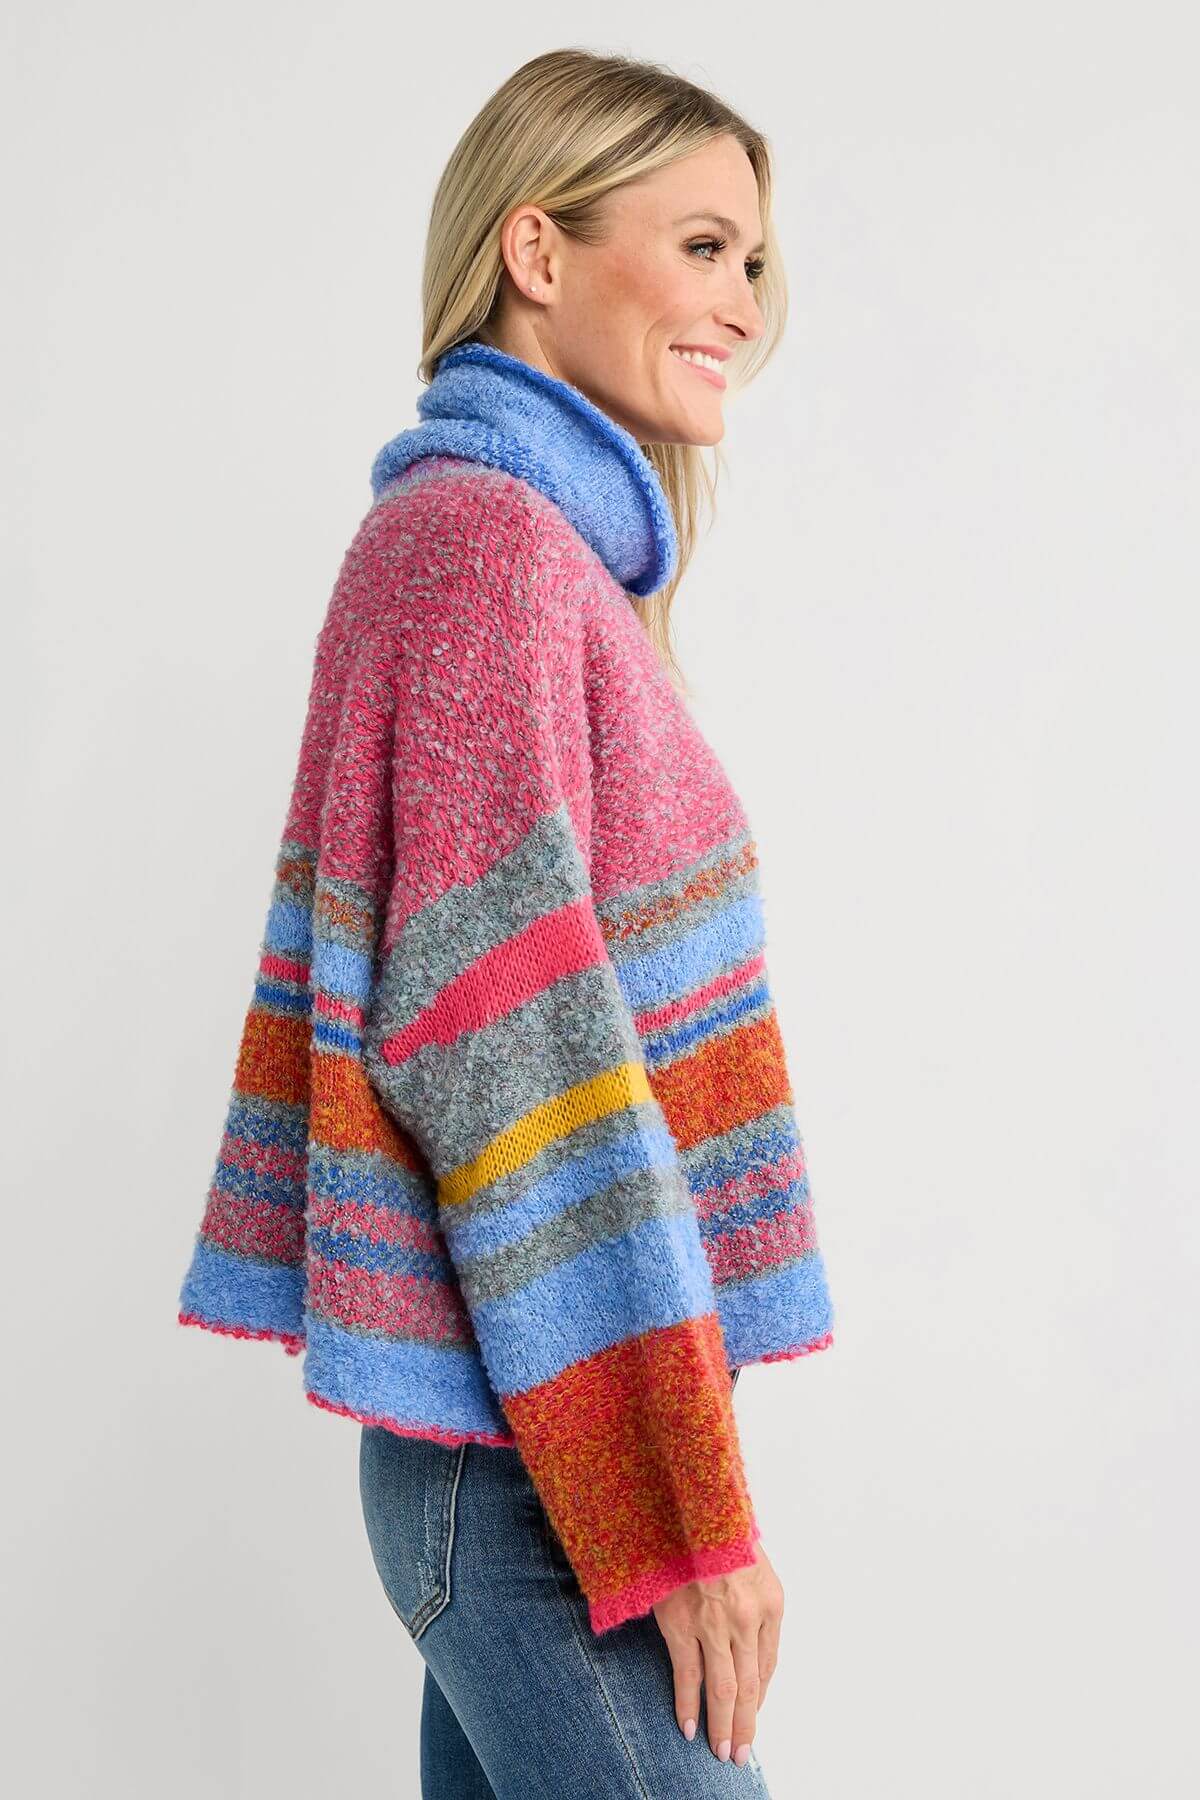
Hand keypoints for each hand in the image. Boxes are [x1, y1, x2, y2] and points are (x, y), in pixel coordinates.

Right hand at [652, 1539, 782, 1765]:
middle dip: (745, 1724)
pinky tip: (689, 1727)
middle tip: (740, 1754)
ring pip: (723, 1688)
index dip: (760, 1698)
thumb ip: (755, 1605)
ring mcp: (713, 1623)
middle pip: (750, 1685)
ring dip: (722, 1725)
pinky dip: (688, 1705)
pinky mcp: (680, 1623)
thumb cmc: (720, 1532)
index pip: (769, 1665)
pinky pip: (687, 1675)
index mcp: (771, 1602)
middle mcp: (747, 1617)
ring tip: (721, 1752)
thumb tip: (748, 1650)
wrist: (689, 1506)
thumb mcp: (754, 1564)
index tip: (752, 1718)